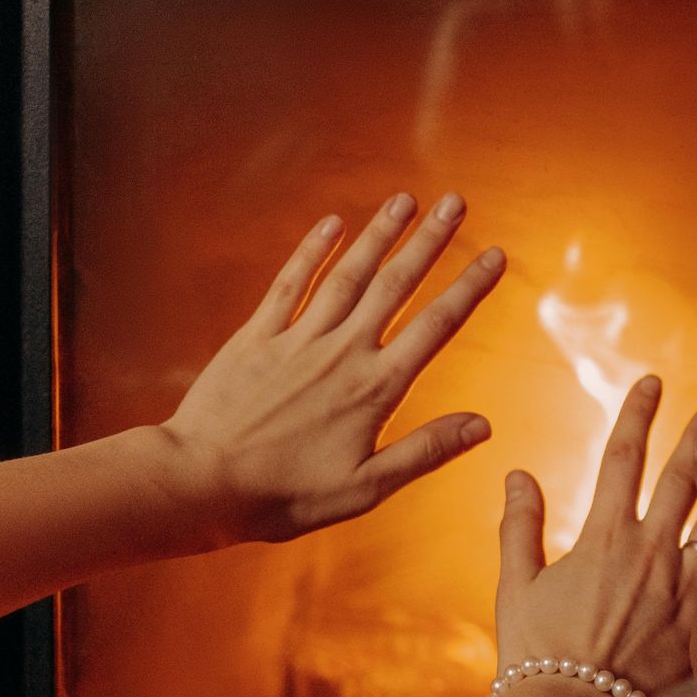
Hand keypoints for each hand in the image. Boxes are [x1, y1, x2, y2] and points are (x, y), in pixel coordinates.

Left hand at [160, 192, 504, 545]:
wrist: (200, 483)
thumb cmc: (285, 496)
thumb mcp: (365, 488)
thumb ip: (425, 451)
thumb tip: (484, 425)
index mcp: (375, 389)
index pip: (436, 326)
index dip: (470, 287)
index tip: (496, 254)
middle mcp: (342, 353)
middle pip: (396, 285)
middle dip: (430, 241)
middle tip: (457, 201)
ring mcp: (297, 339)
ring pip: (348, 274)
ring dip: (379, 234)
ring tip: (406, 200)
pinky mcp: (256, 337)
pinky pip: (289, 283)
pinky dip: (312, 250)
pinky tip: (332, 223)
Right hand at [496, 376, 696, 696]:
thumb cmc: (539, 667)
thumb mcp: (517, 590)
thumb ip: (519, 527)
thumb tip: (516, 474)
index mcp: (602, 536)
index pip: (622, 455)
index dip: (639, 413)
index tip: (654, 381)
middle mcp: (651, 550)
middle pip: (684, 474)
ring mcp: (688, 586)